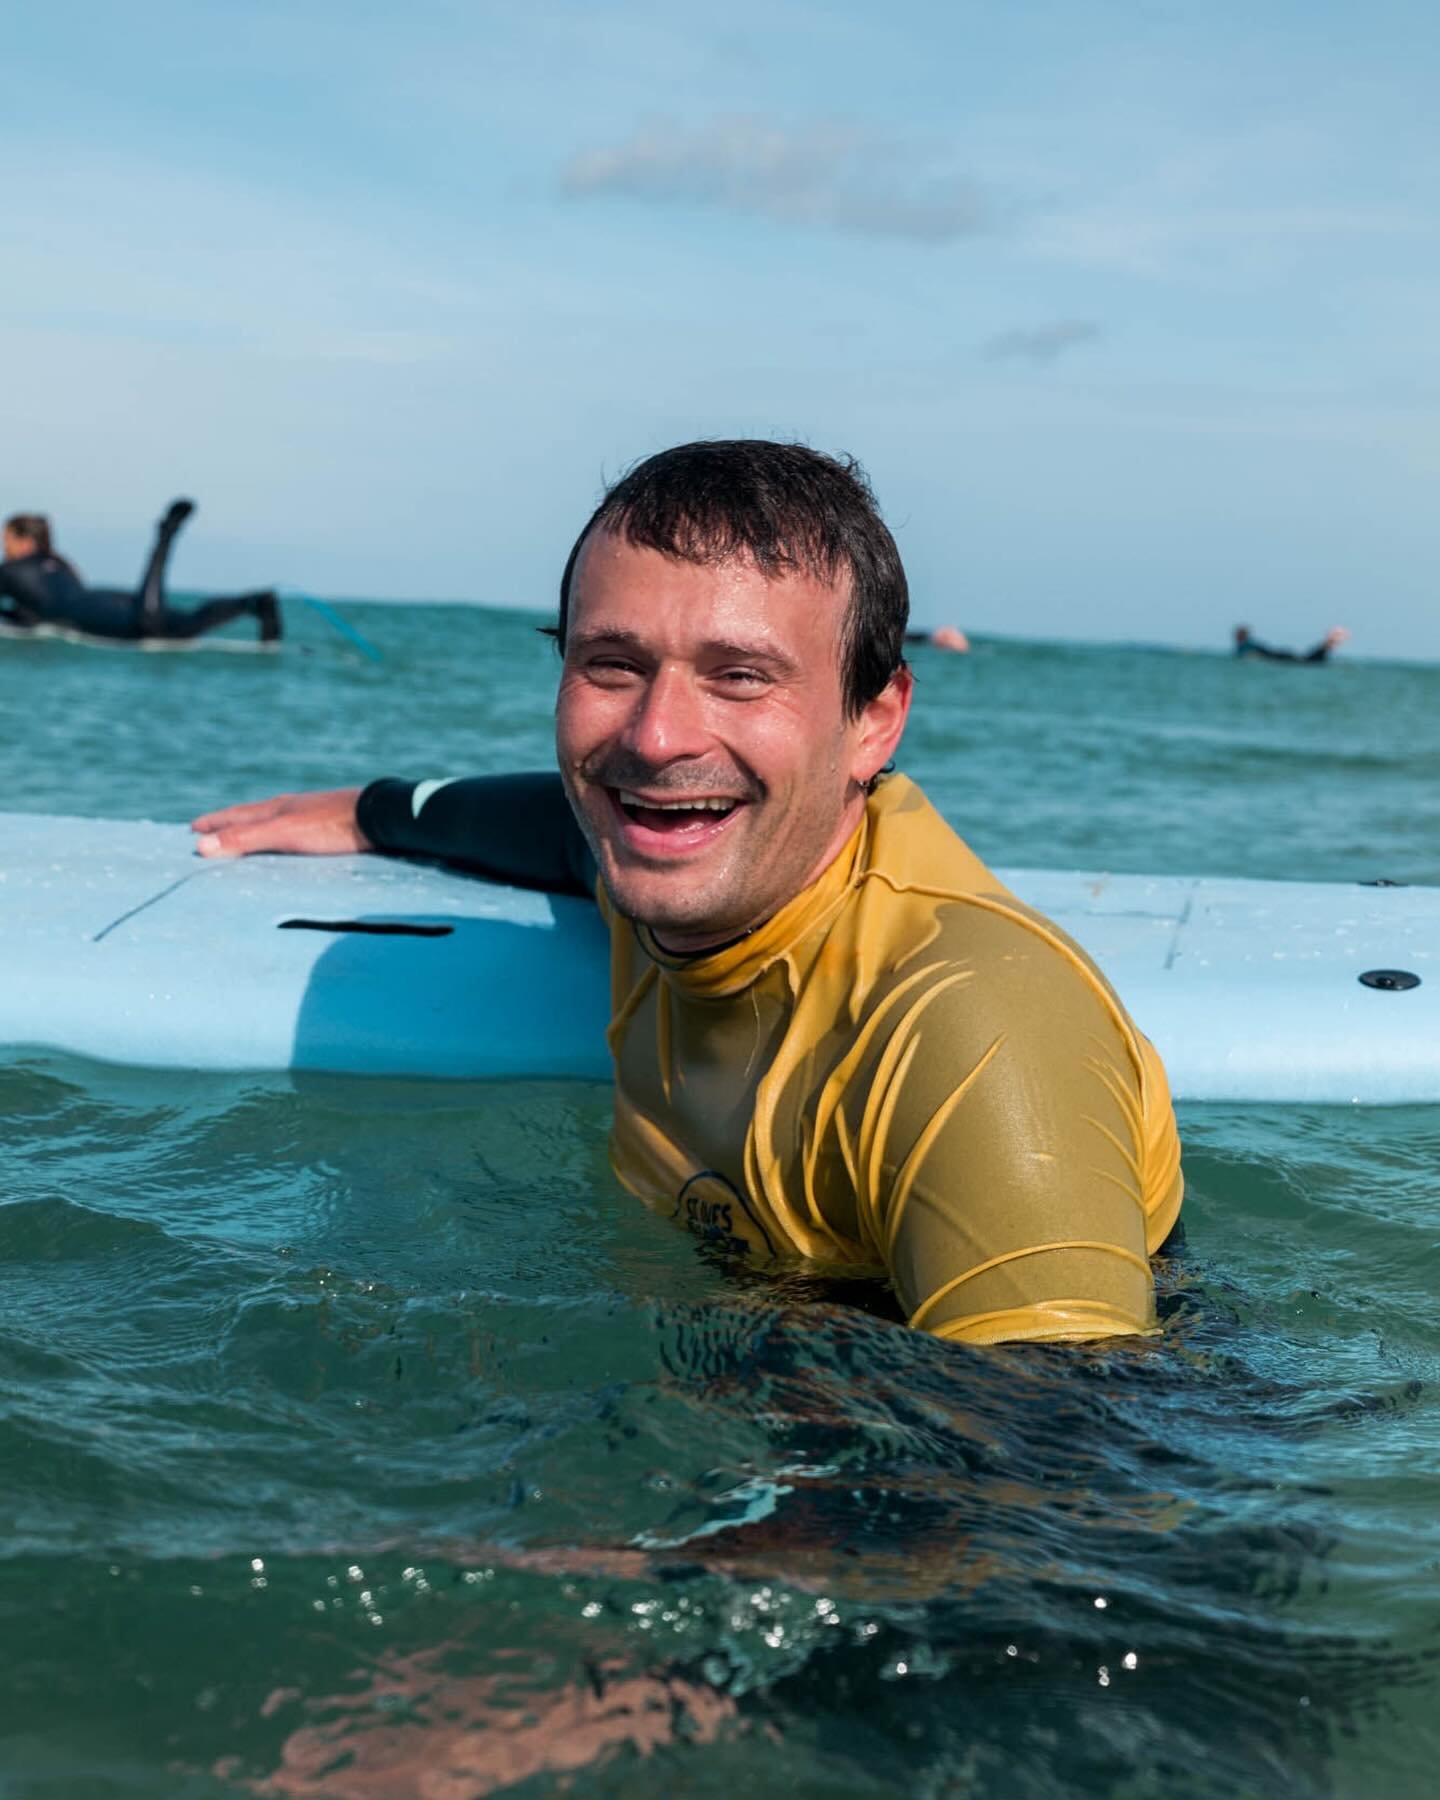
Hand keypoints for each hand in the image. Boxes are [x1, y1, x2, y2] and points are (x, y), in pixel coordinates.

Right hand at [191, 787, 369, 857]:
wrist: (378, 817)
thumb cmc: (330, 824)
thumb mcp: (282, 834)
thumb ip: (244, 840)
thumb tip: (200, 845)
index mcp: (275, 808)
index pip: (235, 816)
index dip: (214, 823)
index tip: (193, 828)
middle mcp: (289, 809)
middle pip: (251, 817)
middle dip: (228, 824)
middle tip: (208, 829)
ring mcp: (309, 816)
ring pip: (272, 822)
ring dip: (252, 829)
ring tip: (242, 835)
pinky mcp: (327, 827)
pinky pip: (292, 832)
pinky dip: (277, 837)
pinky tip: (288, 841)